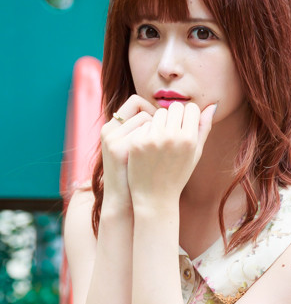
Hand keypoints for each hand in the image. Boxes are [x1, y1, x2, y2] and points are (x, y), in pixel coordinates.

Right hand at [100, 95, 156, 211]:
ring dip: (159, 132)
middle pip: (142, 108)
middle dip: (159, 120)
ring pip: (146, 120)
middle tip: (166, 136)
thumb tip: (164, 110)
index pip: (136, 102)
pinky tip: (156, 157)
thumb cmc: (138, 175)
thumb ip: (145, 129)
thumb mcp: (136, 149)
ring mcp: (113, 140)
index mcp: (113, 128)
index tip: (164, 126)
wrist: (127, 201)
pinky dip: (157, 143)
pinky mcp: (120, 150)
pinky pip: (147, 134)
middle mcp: (110, 130)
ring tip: (160, 149)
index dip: (154, 111)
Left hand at [126, 101, 216, 211]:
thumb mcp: (195, 154)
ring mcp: (153, 138)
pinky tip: (149, 147)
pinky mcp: (137, 142)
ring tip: (161, 139)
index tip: (185, 125)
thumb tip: (212, 106)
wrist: (155, 196)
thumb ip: (203, 129)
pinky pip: (145, 124)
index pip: (191, 108)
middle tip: (172, 132)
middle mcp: (172, 136)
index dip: (189, 116)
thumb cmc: (178, 174)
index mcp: (189, 139)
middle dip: (175, 116)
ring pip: (158, 113)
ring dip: (160, 122)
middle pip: (175, 107)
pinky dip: (147, 132)